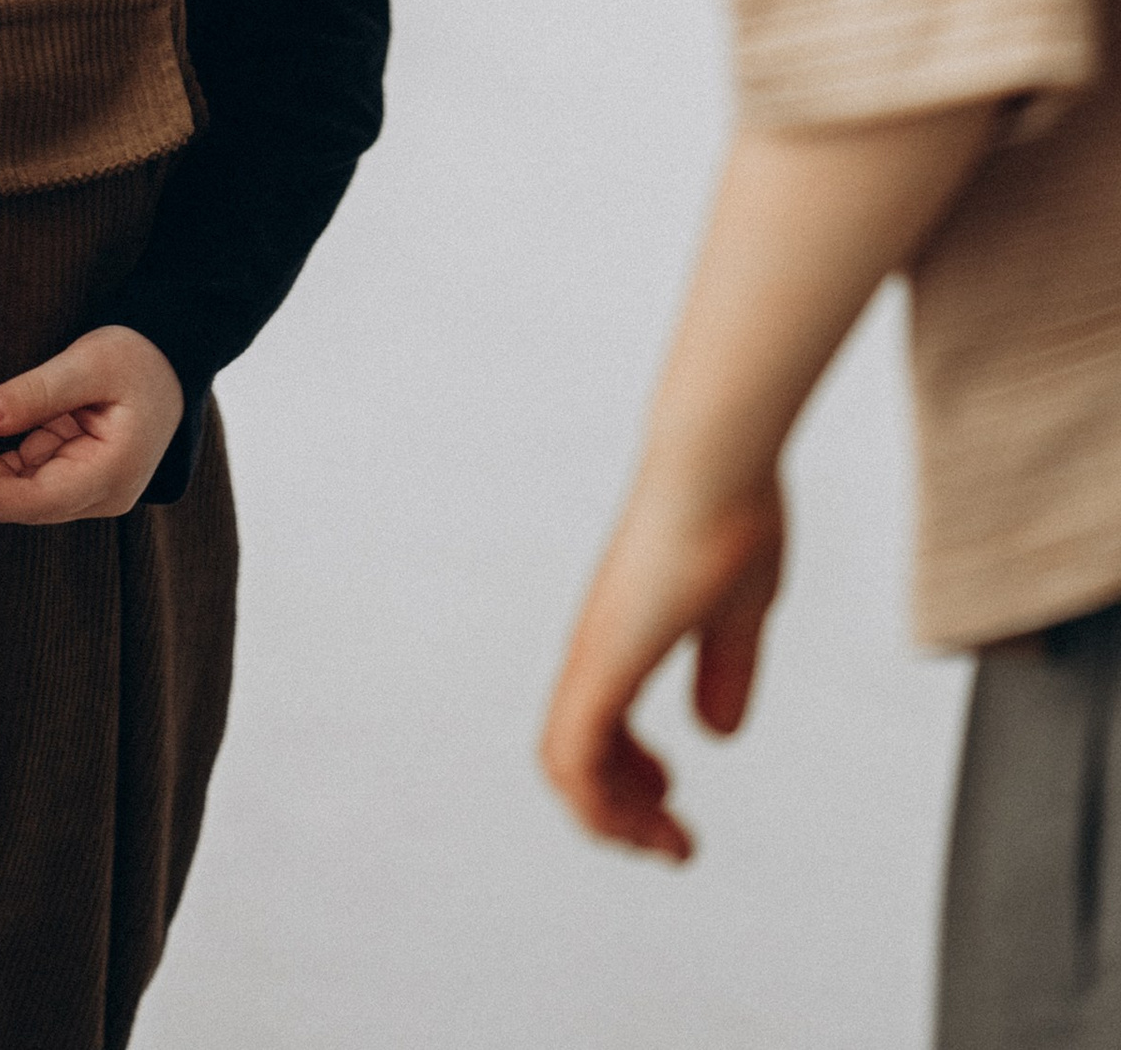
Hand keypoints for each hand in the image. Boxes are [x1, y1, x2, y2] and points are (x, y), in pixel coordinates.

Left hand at [0, 327, 184, 523]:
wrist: (169, 364)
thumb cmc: (136, 359)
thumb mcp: (88, 364)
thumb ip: (36, 392)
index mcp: (112, 473)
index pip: (39, 499)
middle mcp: (102, 494)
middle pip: (28, 503)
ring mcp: (91, 490)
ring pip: (26, 494)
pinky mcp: (78, 477)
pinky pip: (33, 477)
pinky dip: (4, 463)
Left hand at [539, 465, 786, 861]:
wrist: (716, 459)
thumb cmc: (733, 513)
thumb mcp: (739, 609)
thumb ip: (727, 666)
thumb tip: (715, 729)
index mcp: (624, 631)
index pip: (594, 723)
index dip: (625, 778)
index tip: (673, 805)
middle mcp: (597, 643)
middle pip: (569, 752)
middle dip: (616, 812)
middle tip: (671, 845)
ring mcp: (596, 647)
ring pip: (564, 759)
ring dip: (609, 817)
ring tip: (666, 844)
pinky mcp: (605, 653)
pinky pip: (573, 749)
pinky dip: (599, 799)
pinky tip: (653, 814)